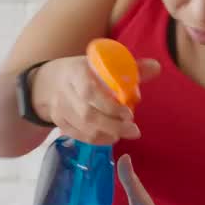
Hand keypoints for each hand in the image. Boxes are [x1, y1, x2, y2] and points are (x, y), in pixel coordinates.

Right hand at [32, 56, 160, 145]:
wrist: (47, 82)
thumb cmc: (82, 71)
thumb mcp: (101, 64)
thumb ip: (129, 67)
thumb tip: (157, 67)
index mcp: (76, 72)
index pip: (90, 91)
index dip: (109, 105)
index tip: (129, 113)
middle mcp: (65, 91)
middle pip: (88, 114)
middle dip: (113, 125)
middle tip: (134, 130)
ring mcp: (60, 109)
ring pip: (83, 128)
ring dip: (107, 134)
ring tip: (125, 134)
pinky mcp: (59, 122)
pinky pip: (77, 135)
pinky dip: (96, 140)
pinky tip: (111, 138)